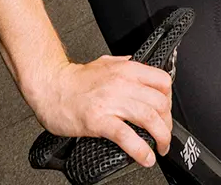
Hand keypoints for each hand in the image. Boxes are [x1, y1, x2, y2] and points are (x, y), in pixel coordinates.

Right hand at [35, 56, 172, 167]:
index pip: (162, 82)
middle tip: (164, 135)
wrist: (51, 87)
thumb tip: (138, 67)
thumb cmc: (75, 79)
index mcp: (126, 69)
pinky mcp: (99, 121)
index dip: (170, 100)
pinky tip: (145, 157)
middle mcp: (122, 83)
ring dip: (160, 137)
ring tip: (160, 148)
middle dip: (167, 124)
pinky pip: (127, 136)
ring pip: (149, 118)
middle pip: (160, 103)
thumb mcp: (104, 62)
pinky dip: (141, 150)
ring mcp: (111, 102)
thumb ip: (124, 64)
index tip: (167, 112)